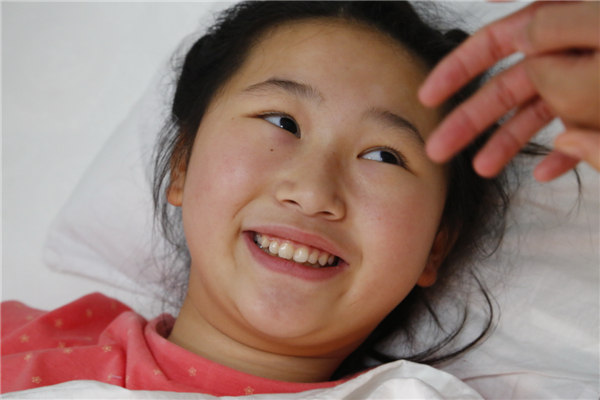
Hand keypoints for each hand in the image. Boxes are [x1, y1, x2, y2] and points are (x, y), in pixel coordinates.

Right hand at [419, 1, 598, 180]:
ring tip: (482, 169)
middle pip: (504, 89)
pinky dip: (563, 156)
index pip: (492, 44)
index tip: (427, 97)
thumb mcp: (594, 18)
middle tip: (436, 150)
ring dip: (506, 144)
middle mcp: (565, 54)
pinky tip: (544, 173)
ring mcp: (586, 85)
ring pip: (535, 117)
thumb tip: (499, 16)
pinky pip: (580, 136)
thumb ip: (549, 25)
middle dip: (467, 121)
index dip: (455, 71)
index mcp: (555, 24)